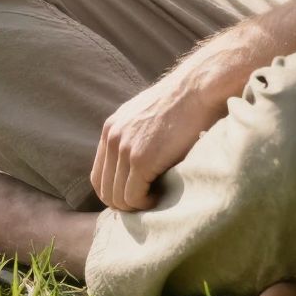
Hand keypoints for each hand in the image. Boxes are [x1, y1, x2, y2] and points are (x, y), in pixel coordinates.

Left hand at [90, 65, 226, 211]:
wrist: (197, 89)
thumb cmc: (182, 104)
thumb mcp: (146, 116)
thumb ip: (133, 136)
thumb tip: (135, 164)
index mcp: (111, 129)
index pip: (98, 176)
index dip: (114, 193)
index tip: (136, 197)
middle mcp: (112, 138)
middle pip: (104, 190)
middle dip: (124, 204)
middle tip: (147, 202)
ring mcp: (124, 149)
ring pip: (117, 198)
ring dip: (136, 206)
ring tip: (156, 199)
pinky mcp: (141, 159)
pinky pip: (134, 197)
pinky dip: (146, 204)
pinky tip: (161, 196)